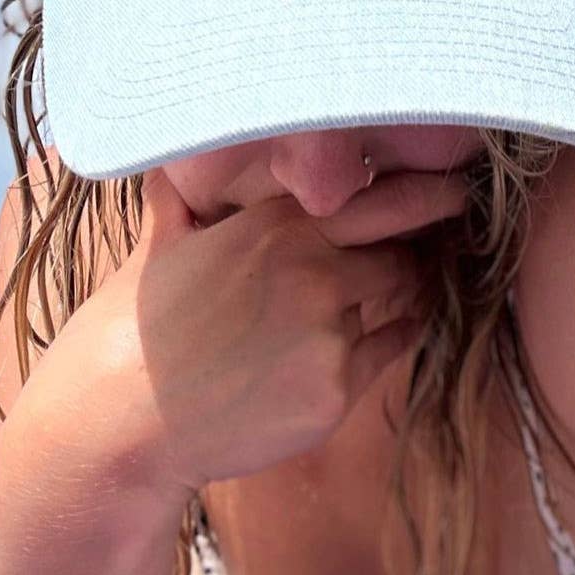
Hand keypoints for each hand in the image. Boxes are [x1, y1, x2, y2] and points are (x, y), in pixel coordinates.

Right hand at [13, 163, 469, 506]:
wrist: (120, 418)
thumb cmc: (134, 328)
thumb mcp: (162, 243)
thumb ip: (188, 197)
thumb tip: (176, 156)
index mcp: (277, 225)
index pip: (382, 197)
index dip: (426, 193)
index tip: (454, 188)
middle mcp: (313, 271)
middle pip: (403, 250)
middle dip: (423, 245)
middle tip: (446, 237)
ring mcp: (328, 334)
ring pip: (402, 300)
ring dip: (411, 290)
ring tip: (415, 282)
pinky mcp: (336, 392)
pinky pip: (389, 351)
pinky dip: (395, 335)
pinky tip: (391, 328)